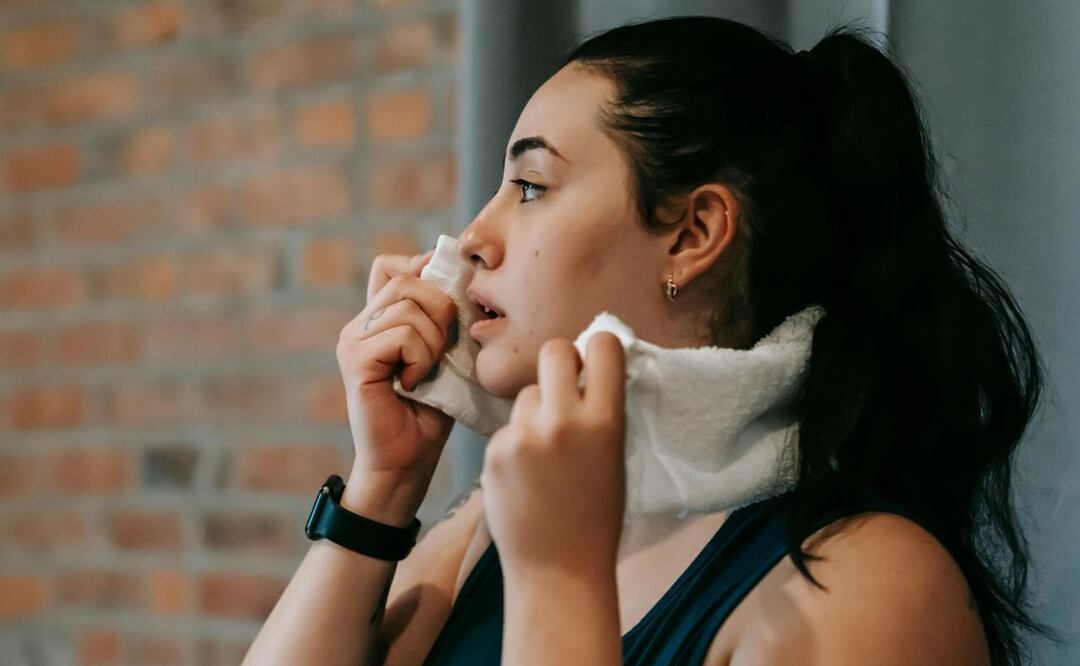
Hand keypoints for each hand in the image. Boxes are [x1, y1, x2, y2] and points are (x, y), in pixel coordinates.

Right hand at [336, 249, 457, 518]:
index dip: (426, 274)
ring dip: (434, 340)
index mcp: (378, 318)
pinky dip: (421, 358)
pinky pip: (402, 335)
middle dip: (441, 309)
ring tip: (427, 372)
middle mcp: (360, 324)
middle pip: (407, 278)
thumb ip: (443, 318)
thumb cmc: (431, 413)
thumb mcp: (445, 355)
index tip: (448, 311)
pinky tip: (414, 384)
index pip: (394, 265)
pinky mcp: (355, 360)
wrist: (407, 462)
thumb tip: (461, 277)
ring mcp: (353, 340)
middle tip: (442, 350)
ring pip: (408, 305)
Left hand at [480, 333, 626, 577]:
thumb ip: (602, 409)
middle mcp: (562, 420)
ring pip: (526, 394)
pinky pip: (507, 427)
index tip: (594, 364)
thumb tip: (589, 367)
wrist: (558, 569)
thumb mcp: (614, 455)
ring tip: (544, 455)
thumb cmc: (596, 515)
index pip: (601, 346)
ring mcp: (523, 435)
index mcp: (604, 421)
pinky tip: (524, 476)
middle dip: (560, 364)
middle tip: (564, 389)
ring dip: (534, 411)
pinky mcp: (494, 451)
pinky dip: (515, 443)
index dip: (597, 350)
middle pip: (554, 351)